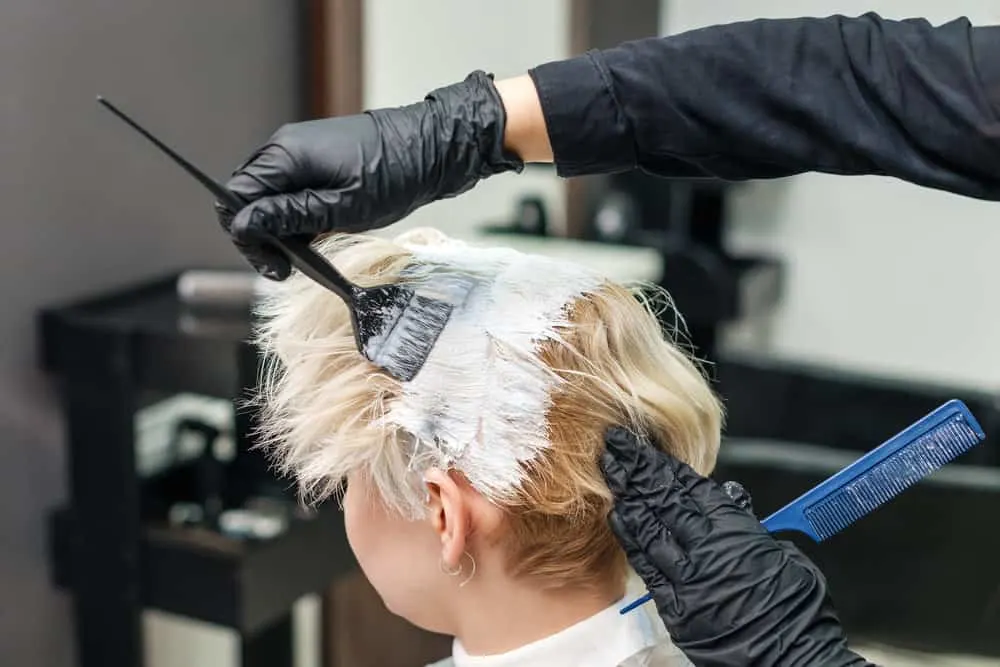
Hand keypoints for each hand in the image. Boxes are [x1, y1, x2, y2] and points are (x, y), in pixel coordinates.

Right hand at [216, 71, 522, 278]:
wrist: (434, 148)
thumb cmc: (395, 175)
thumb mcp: (342, 207)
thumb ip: (290, 216)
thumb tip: (243, 226)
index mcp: (285, 156)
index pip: (236, 197)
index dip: (245, 235)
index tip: (272, 264)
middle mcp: (285, 150)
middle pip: (248, 199)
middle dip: (259, 237)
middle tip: (285, 271)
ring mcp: (301, 155)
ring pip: (270, 199)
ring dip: (279, 232)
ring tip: (302, 261)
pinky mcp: (319, 164)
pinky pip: (292, 194)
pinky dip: (297, 219)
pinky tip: (314, 240)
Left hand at [601, 428, 873, 666]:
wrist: (792, 657)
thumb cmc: (797, 607)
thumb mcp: (781, 553)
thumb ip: (748, 524)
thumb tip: (730, 497)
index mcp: (734, 530)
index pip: (689, 487)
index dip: (661, 465)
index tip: (641, 448)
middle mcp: (705, 549)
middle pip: (662, 500)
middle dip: (635, 471)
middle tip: (614, 448)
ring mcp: (686, 579)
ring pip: (648, 528)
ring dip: (627, 498)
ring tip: (610, 474)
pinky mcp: (676, 607)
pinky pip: (647, 566)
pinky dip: (632, 540)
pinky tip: (619, 519)